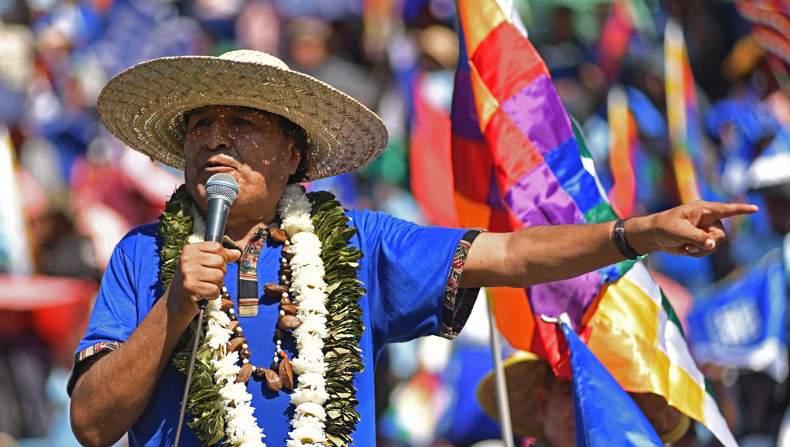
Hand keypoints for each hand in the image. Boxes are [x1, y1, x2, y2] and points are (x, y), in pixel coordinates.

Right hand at [166, 241, 241, 320]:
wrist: (176, 301)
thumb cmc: (192, 280)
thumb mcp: (203, 264)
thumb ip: (221, 256)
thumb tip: (237, 253)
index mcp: (190, 250)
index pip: (217, 247)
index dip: (222, 257)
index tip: (214, 266)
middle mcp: (187, 259)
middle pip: (220, 262)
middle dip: (220, 272)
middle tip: (208, 278)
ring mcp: (188, 273)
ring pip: (220, 276)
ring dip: (217, 284)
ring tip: (206, 286)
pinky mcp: (191, 288)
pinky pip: (215, 290)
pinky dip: (213, 295)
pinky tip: (204, 294)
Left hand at [634, 200, 757, 256]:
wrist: (654, 236)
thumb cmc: (664, 226)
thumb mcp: (679, 231)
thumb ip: (696, 237)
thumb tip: (712, 244)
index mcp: (703, 210)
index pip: (725, 210)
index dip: (741, 210)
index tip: (755, 209)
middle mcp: (708, 219)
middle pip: (720, 236)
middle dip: (706, 244)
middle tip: (689, 246)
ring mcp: (705, 231)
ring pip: (715, 245)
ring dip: (699, 250)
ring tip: (684, 248)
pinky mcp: (702, 241)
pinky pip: (707, 251)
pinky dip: (696, 253)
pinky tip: (684, 250)